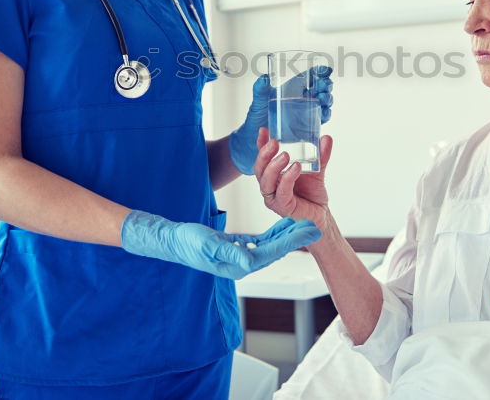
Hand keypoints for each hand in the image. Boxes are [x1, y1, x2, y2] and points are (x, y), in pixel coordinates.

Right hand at [121, 210, 320, 279]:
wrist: (173, 241)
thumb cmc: (187, 243)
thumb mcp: (207, 246)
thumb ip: (229, 253)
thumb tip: (251, 261)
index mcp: (238, 265)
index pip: (271, 252)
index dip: (291, 241)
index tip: (308, 230)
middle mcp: (242, 264)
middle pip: (276, 250)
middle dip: (296, 237)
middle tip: (316, 225)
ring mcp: (240, 256)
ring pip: (271, 245)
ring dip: (288, 235)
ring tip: (305, 223)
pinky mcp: (237, 247)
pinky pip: (261, 241)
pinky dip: (274, 233)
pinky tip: (284, 224)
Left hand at [229, 66, 332, 173]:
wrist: (254, 140)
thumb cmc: (256, 117)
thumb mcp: (258, 101)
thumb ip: (260, 89)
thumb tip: (264, 78)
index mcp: (292, 89)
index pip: (309, 76)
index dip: (319, 71)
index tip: (325, 70)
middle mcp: (301, 99)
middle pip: (320, 88)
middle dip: (325, 85)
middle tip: (323, 86)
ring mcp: (306, 112)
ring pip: (323, 102)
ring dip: (327, 99)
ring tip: (323, 99)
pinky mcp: (307, 126)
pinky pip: (321, 119)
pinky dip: (325, 115)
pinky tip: (324, 113)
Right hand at [254, 127, 332, 231]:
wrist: (321, 217)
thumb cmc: (312, 196)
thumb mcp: (316, 171)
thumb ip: (321, 155)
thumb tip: (326, 138)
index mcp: (274, 176)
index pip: (263, 158)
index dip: (260, 144)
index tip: (264, 130)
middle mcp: (270, 186)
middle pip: (259, 169)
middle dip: (264, 154)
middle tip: (274, 142)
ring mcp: (274, 198)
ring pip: (265, 181)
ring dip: (273, 166)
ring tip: (285, 155)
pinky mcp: (283, 207)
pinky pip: (281, 192)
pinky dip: (287, 178)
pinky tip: (295, 168)